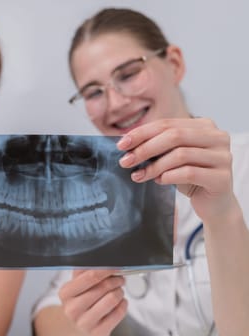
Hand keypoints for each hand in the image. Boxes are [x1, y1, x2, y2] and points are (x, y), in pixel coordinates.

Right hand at [58, 270, 126, 335]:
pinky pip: (118, 314)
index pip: (90, 276)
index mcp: (66, 293)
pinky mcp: (97, 333)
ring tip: (118, 290)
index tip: (116, 266)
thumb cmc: (79, 300)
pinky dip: (123, 304)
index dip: (107, 270)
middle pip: (103, 287)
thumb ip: (85, 270)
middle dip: (115, 280)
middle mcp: (72, 309)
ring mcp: (84, 323)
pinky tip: (120, 302)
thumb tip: (103, 259)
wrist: (75, 325)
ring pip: (111, 299)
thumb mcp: (76, 283)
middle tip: (119, 278)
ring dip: (119, 291)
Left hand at [117, 117, 234, 221]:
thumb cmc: (190, 178)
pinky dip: (169, 177)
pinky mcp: (223, 177)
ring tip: (139, 175)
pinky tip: (158, 181)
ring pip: (180, 155)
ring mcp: (223, 156)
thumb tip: (125, 143)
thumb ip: (156, 147)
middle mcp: (217, 137)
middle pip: (174, 136)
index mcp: (204, 126)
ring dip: (154, 166)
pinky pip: (189, 173)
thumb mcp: (171, 158)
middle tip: (125, 161)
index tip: (121, 145)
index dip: (142, 133)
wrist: (213, 204)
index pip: (167, 124)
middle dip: (144, 149)